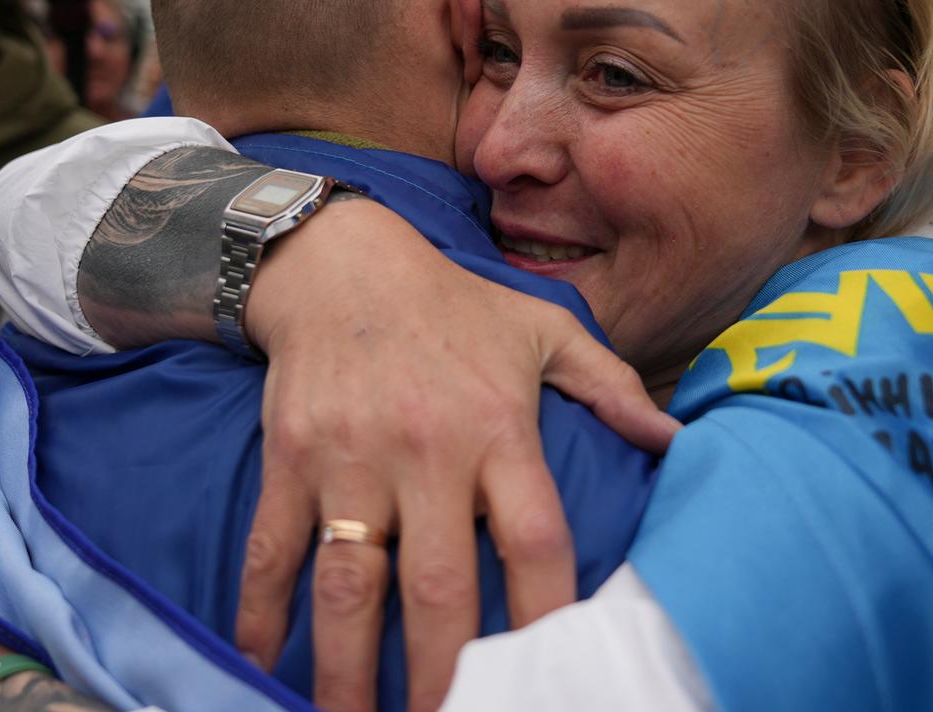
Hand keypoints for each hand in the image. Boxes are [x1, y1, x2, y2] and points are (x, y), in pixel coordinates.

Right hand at [235, 200, 679, 711]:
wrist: (338, 261)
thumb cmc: (453, 306)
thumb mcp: (544, 329)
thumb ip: (611, 388)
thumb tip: (674, 439)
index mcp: (498, 428)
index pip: (535, 539)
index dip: (547, 613)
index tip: (552, 671)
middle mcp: (426, 450)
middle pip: (439, 585)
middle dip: (446, 672)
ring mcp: (351, 458)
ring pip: (349, 583)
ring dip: (347, 667)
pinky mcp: (289, 458)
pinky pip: (273, 548)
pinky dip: (260, 612)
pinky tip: (258, 664)